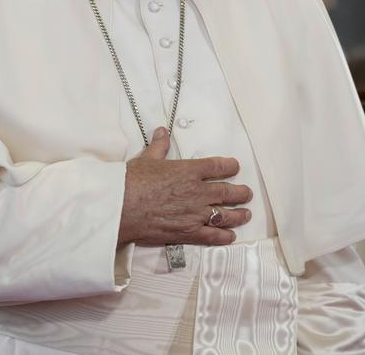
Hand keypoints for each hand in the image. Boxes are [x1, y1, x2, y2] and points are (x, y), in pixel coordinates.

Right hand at [118, 127, 252, 246]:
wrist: (123, 207)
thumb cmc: (133, 181)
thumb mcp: (147, 158)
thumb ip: (159, 146)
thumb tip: (162, 132)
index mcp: (189, 171)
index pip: (217, 167)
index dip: (229, 166)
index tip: (235, 167)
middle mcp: (198, 192)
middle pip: (227, 192)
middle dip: (240, 192)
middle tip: (246, 193)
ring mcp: (196, 214)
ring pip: (225, 215)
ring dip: (238, 214)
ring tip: (245, 214)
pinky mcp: (189, 232)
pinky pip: (213, 236)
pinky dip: (224, 236)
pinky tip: (230, 236)